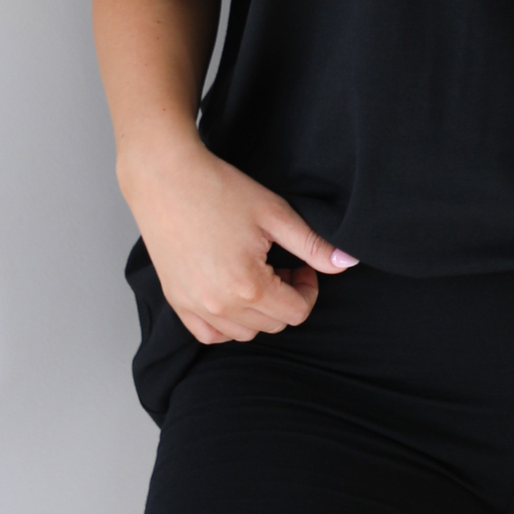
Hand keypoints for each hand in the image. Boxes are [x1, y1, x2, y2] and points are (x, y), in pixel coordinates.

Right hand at [119, 131, 358, 344]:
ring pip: (244, 333)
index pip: (297, 313)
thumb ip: (313, 245)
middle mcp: (219, 306)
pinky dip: (227, 322)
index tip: (301, 264)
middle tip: (279, 264)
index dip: (308, 288)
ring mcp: (194, 307)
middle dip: (286, 297)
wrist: (166, 178)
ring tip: (255, 273)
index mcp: (248, 286)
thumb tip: (347, 263)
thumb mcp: (275, 214)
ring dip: (259, 311)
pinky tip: (231, 291)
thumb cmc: (220, 190)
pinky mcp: (176, 302)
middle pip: (273, 324)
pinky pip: (210, 334)